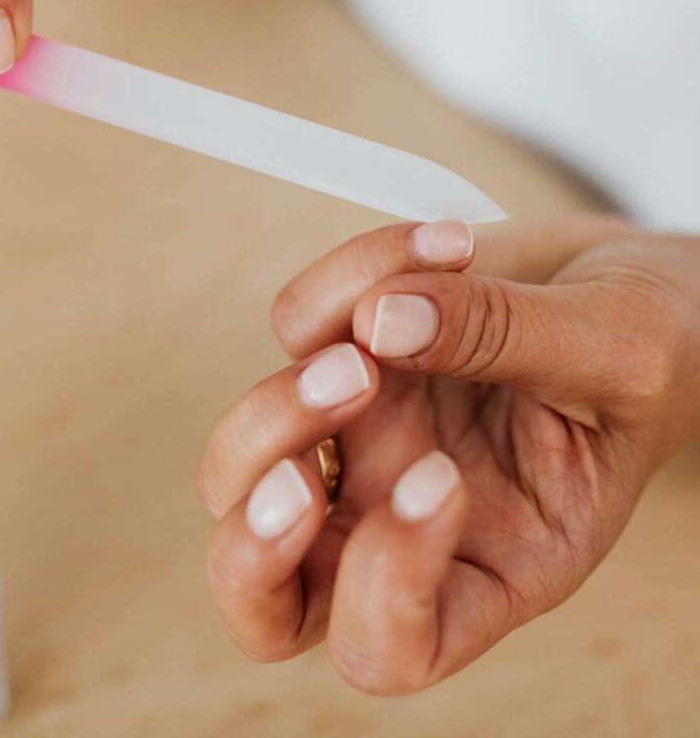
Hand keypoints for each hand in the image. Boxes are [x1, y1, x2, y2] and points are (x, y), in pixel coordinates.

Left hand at [199, 216, 699, 692]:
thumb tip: (380, 321)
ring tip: (389, 309)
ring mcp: (360, 439)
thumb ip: (508, 339)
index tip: (443, 474)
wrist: (628, 283)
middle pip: (262, 587)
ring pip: (240, 463)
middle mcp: (399, 516)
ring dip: (286, 390)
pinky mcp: (340, 355)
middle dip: (260, 524)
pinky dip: (347, 275)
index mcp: (487, 566)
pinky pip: (296, 326)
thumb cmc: (650, 351)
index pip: (387, 646)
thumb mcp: (618, 355)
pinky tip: (442, 245)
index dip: (383, 586)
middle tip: (339, 424)